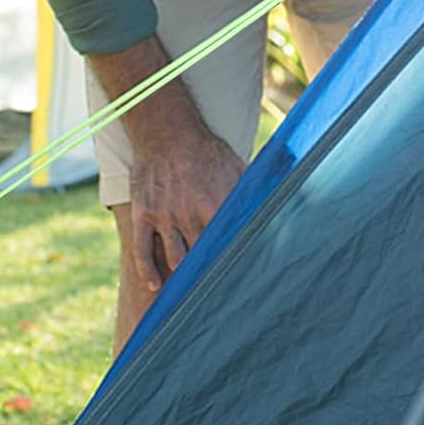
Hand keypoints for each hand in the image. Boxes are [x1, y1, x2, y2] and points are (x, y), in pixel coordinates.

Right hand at [127, 125, 246, 291]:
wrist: (166, 130)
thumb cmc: (206, 149)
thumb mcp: (236, 166)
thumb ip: (255, 189)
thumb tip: (282, 199)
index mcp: (214, 205)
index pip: (225, 246)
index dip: (230, 264)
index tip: (238, 280)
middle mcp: (188, 214)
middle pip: (199, 257)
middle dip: (206, 275)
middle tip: (213, 293)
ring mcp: (164, 216)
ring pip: (173, 258)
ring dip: (181, 276)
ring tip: (188, 294)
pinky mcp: (144, 214)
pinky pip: (141, 250)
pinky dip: (147, 271)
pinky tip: (155, 285)